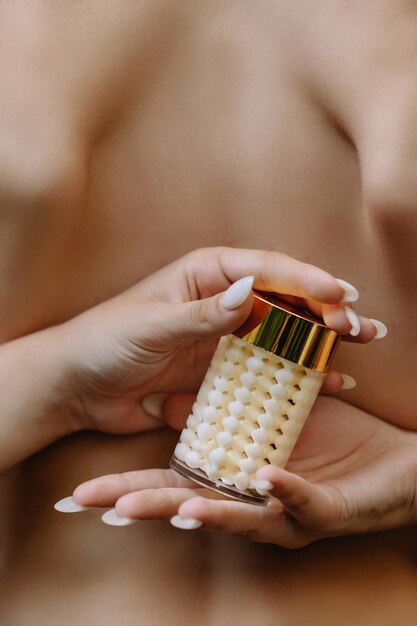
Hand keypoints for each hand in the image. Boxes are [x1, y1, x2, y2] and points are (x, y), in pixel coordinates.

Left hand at [59, 247, 379, 434]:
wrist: (76, 387)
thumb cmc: (104, 341)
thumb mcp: (152, 324)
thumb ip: (201, 314)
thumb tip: (250, 293)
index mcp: (205, 275)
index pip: (265, 270)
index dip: (305, 280)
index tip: (339, 294)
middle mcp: (221, 302)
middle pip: (284, 301)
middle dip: (325, 310)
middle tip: (362, 326)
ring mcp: (224, 338)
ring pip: (285, 335)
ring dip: (322, 340)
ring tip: (362, 346)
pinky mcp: (221, 371)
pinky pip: (268, 369)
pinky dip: (299, 374)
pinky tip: (330, 381)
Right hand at [65, 396, 416, 545]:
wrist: (395, 465)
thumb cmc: (333, 441)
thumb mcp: (268, 418)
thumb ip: (221, 415)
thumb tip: (172, 406)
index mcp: (235, 482)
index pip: (171, 486)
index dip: (128, 491)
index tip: (83, 498)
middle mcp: (252, 505)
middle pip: (192, 509)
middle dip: (148, 508)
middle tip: (105, 510)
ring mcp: (287, 513)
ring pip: (242, 516)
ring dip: (207, 511)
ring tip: (174, 509)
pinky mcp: (325, 511)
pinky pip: (302, 500)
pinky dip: (284, 488)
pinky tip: (264, 475)